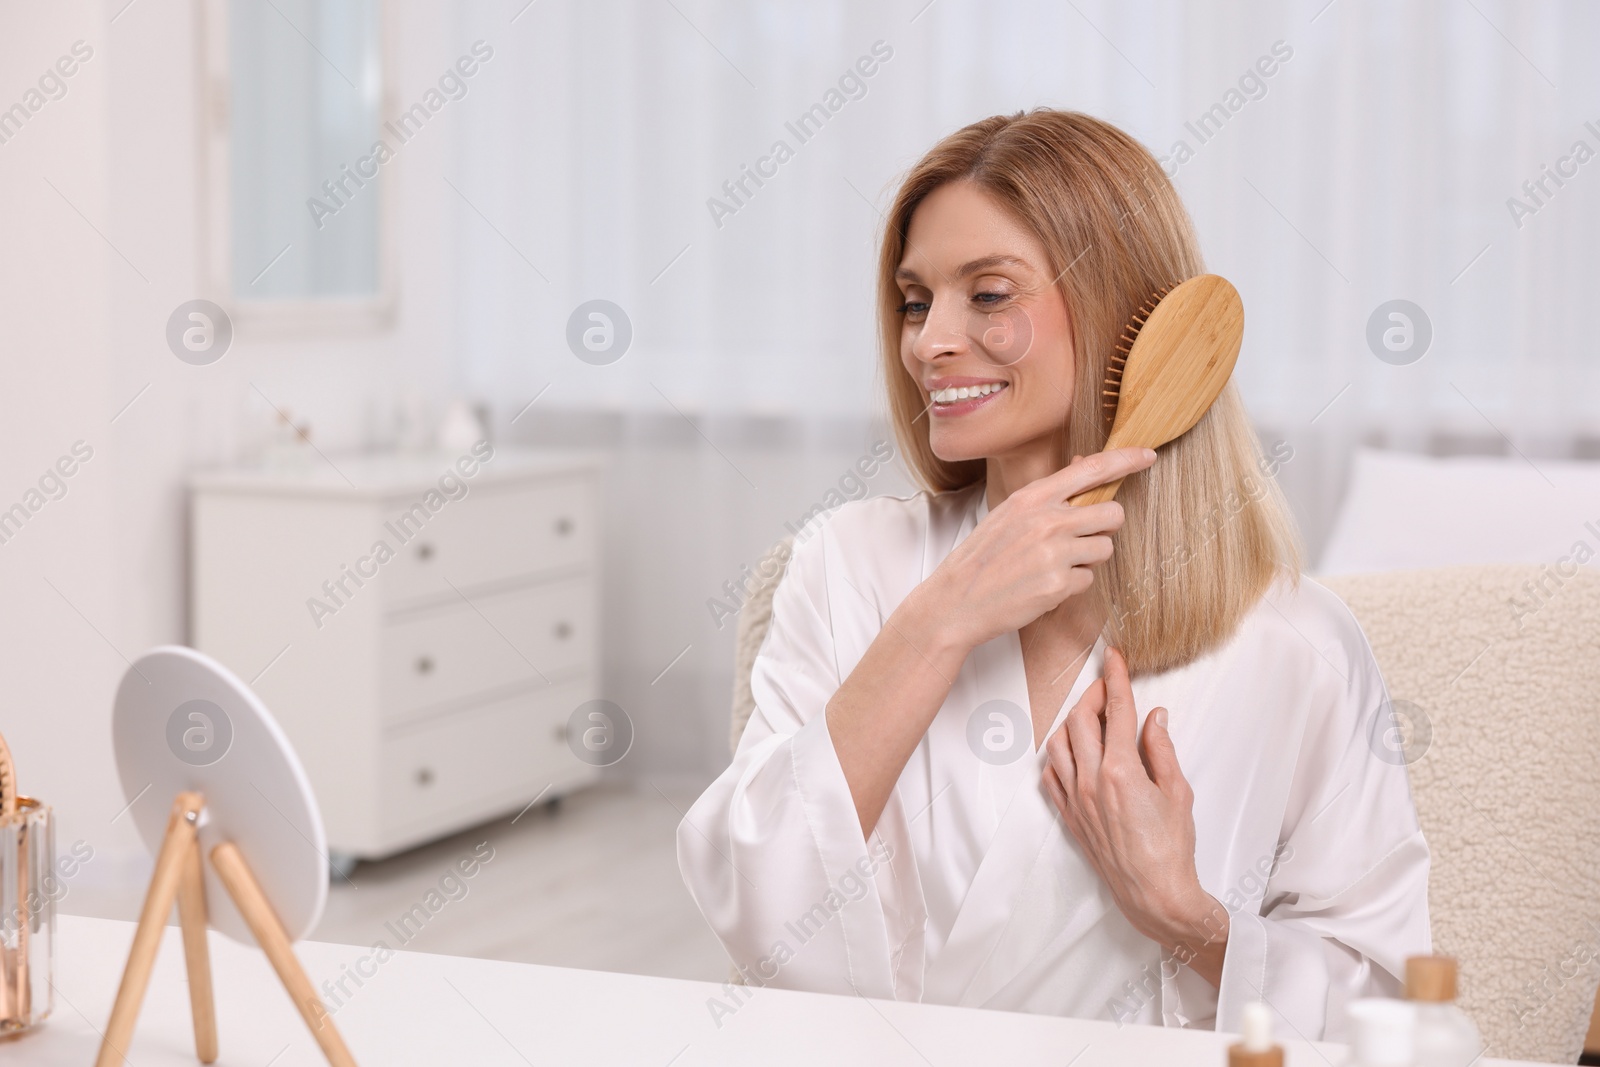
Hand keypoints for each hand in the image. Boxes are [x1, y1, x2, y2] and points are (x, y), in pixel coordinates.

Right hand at [914, 447, 1156, 653]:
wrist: (955, 601)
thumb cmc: (982, 558)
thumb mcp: (1008, 514)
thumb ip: (1048, 495)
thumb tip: (1084, 465)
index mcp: (1032, 497)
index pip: (1091, 469)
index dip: (1126, 459)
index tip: (1148, 455)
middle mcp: (1047, 520)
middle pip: (1113, 513)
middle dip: (1106, 526)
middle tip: (1084, 536)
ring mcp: (1055, 553)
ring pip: (1104, 549)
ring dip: (1088, 558)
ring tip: (1054, 565)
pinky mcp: (1059, 585)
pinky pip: (1088, 579)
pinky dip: (1072, 585)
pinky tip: (1044, 586)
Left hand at [1041, 647, 1228, 985]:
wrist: (1154, 893)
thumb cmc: (1172, 847)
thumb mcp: (1178, 792)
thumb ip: (1162, 749)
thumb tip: (1154, 717)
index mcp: (1122, 770)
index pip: (1116, 712)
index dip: (1115, 679)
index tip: (1114, 658)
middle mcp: (1091, 780)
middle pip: (1079, 720)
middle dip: (1092, 695)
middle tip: (1107, 688)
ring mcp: (1076, 799)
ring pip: (1058, 743)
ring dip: (1072, 722)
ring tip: (1092, 718)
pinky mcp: (1069, 815)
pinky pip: (1050, 775)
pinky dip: (1059, 756)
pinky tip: (1074, 752)